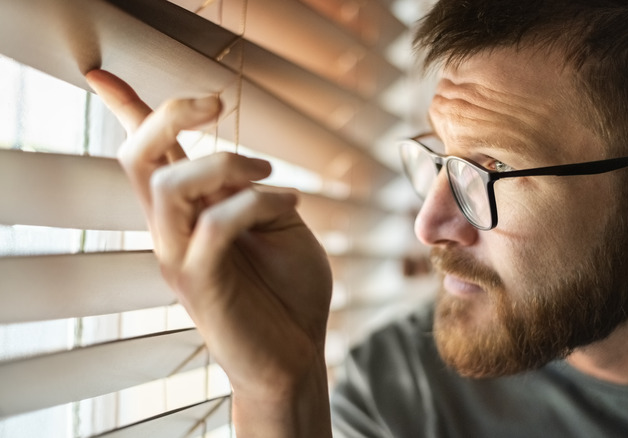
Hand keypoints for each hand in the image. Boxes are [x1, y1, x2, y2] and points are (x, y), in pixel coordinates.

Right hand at [85, 70, 332, 435]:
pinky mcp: (200, 281)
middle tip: (217, 103)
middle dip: (168, 114)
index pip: (145, 156)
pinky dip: (257, 202)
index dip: (124, 112)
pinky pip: (216, 223)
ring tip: (269, 173)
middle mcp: (171, 231)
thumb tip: (236, 164)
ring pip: (169, 185)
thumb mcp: (275, 227)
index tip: (102, 75)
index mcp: (187, 214)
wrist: (296, 356)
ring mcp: (180, 256)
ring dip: (226, 163)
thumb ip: (248, 194)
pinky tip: (290, 208)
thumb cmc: (289, 291)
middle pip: (136, 157)